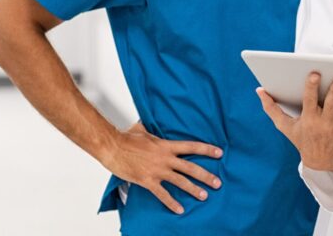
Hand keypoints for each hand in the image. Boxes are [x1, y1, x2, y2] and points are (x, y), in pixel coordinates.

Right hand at [100, 122, 222, 213]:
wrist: (113, 147)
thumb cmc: (126, 138)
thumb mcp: (142, 129)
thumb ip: (151, 129)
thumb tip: (150, 122)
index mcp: (166, 145)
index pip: (191, 147)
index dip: (206, 150)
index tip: (219, 153)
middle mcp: (165, 158)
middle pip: (190, 167)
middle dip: (206, 175)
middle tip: (217, 182)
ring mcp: (157, 170)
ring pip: (181, 181)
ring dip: (194, 189)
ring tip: (204, 196)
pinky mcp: (148, 181)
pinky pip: (163, 194)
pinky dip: (172, 203)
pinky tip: (180, 209)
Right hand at [257, 72, 332, 170]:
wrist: (318, 161)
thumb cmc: (301, 139)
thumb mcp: (284, 126)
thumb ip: (271, 107)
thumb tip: (259, 90)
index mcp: (309, 118)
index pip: (309, 100)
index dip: (311, 86)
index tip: (314, 72)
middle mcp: (325, 123)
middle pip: (332, 104)